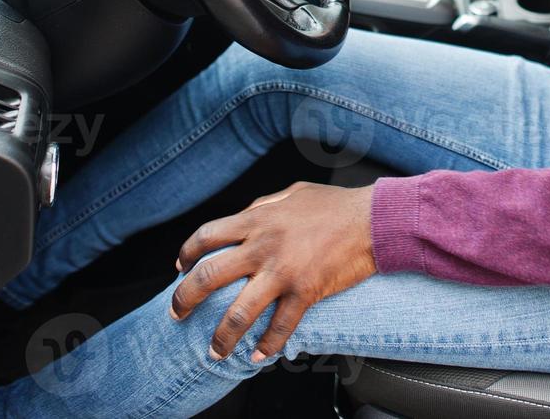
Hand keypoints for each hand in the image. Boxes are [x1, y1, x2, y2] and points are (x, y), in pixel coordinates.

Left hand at [170, 182, 376, 362]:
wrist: (372, 220)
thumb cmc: (335, 205)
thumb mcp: (292, 194)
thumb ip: (264, 206)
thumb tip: (245, 215)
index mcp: (257, 219)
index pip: (206, 236)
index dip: (186, 254)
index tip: (180, 269)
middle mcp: (263, 246)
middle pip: (209, 275)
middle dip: (185, 298)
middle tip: (177, 313)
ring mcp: (283, 271)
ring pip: (238, 312)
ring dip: (222, 336)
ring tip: (214, 352)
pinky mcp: (305, 292)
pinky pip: (280, 327)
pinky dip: (267, 346)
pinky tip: (259, 357)